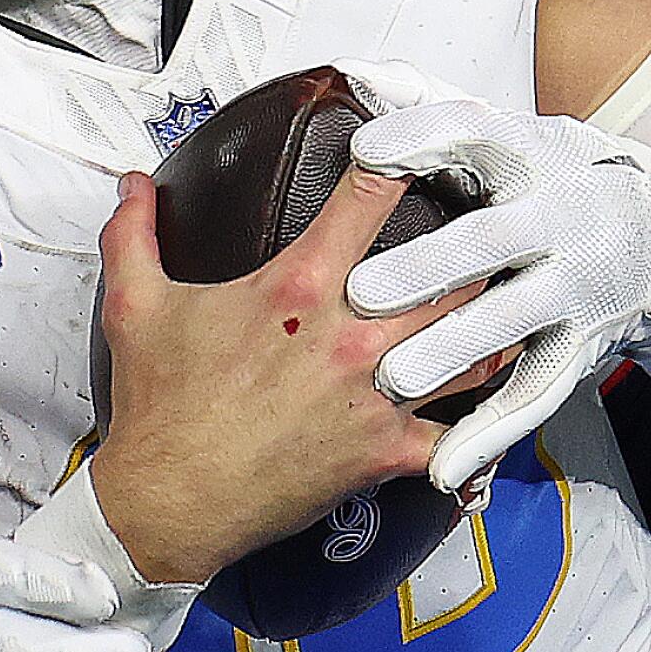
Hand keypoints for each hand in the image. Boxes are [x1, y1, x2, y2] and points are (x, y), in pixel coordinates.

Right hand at [90, 170, 472, 583]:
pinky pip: (461, 437)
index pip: (369, 199)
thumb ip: (135, 233)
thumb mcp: (135, 306)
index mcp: (296, 287)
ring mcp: (374, 396)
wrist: (168, 503)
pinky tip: (501, 407)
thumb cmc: (161, 411)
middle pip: (446, 270)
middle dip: (478, 245)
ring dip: (496, 322)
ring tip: (517, 302)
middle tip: (501, 226)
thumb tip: (133, 187)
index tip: (422, 149)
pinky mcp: (385, 452)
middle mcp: (347, 336)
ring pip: (471, 346)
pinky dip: (486, 423)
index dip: (403, 162)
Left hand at [345, 96, 650, 488]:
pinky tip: (445, 464)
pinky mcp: (578, 346)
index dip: (423, 143)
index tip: (369, 153)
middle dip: (428, 267)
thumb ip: (428, 112)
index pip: (472, 139)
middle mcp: (554, 221)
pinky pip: (532, 393)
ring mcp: (571, 289)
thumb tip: (361, 79)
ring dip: (451, 352)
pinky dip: (490, 432)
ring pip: (507, 323)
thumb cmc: (550, 179)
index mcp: (528, 159)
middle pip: (488, 242)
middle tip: (362, 290)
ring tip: (394, 378)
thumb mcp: (503, 135)